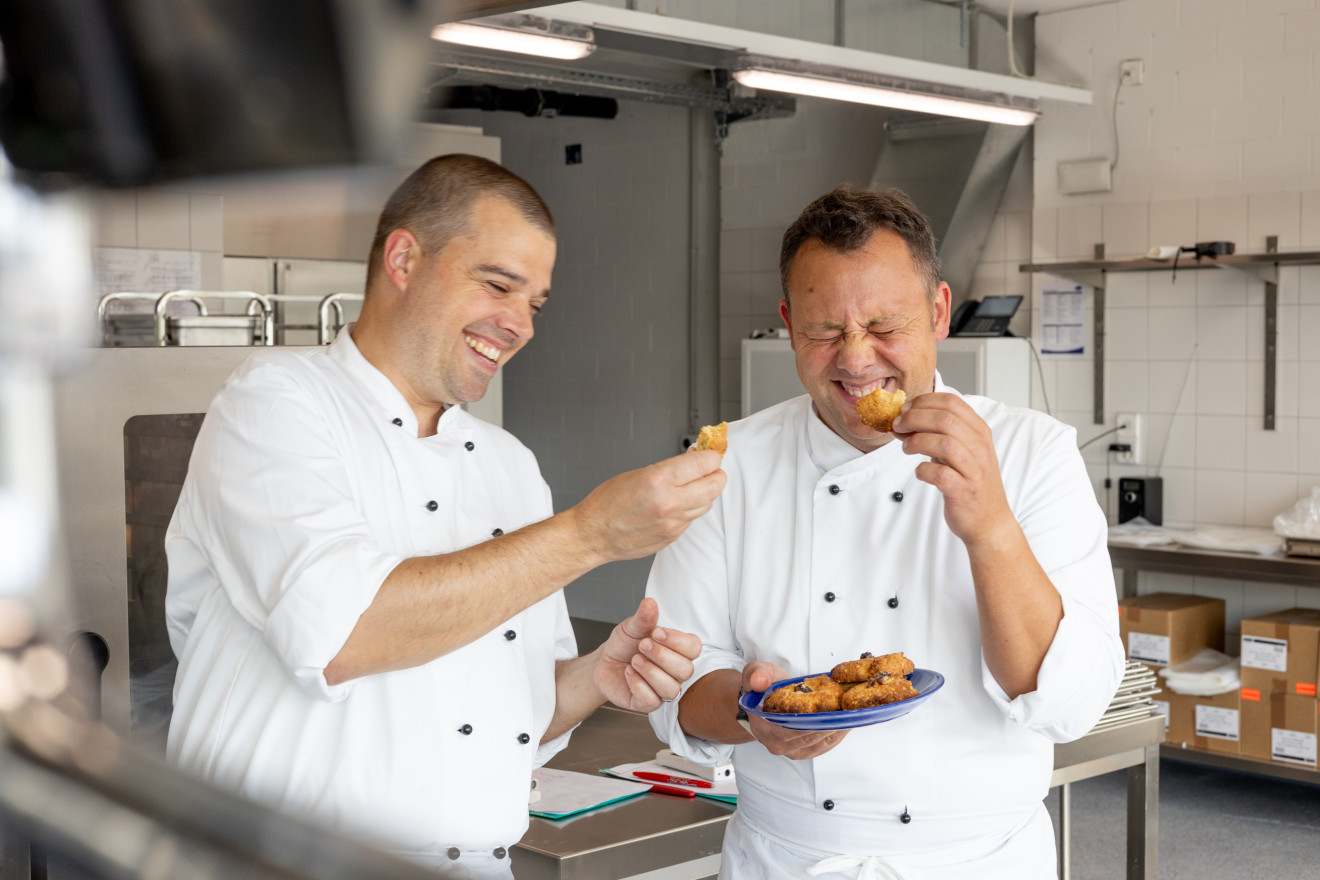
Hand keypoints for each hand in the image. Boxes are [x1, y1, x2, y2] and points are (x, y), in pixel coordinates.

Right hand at [571, 451, 725, 562]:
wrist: (594, 534)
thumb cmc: (607, 503)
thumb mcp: (638, 473)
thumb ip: (670, 469)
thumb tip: (694, 461)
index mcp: (659, 479)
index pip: (706, 463)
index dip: (711, 456)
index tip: (709, 454)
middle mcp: (670, 502)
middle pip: (716, 485)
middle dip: (716, 474)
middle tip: (709, 469)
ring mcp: (673, 522)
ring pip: (707, 503)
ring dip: (705, 492)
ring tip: (691, 486)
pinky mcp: (673, 536)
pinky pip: (693, 518)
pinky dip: (690, 508)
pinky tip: (677, 504)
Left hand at [594, 597, 702, 711]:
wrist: (604, 662)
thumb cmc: (625, 644)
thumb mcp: (632, 627)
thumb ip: (644, 617)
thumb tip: (650, 603)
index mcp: (678, 650)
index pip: (694, 648)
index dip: (677, 641)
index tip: (656, 633)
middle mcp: (676, 672)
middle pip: (685, 670)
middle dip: (661, 656)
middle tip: (641, 646)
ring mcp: (663, 689)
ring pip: (671, 689)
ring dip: (650, 672)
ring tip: (634, 660)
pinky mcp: (648, 703)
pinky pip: (652, 701)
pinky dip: (638, 685)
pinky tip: (629, 673)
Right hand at [740, 661, 848, 759]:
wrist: (762, 703)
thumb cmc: (761, 688)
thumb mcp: (754, 673)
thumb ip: (756, 674)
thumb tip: (759, 681)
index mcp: (764, 728)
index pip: (793, 730)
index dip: (814, 720)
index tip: (833, 709)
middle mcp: (778, 744)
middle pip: (810, 737)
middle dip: (831, 723)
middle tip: (850, 710)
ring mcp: (792, 750)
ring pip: (820, 743)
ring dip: (838, 729)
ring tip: (853, 714)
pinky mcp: (804, 751)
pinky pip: (824, 746)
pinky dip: (838, 734)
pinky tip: (848, 722)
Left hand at [891, 392, 1016, 549]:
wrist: (990, 521)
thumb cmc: (971, 483)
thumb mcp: (961, 452)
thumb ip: (938, 435)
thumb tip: (904, 421)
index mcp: (979, 432)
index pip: (952, 402)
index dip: (923, 402)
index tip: (906, 410)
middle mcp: (980, 448)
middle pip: (945, 419)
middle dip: (915, 418)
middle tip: (899, 426)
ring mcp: (974, 470)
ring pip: (945, 443)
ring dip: (917, 442)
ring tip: (907, 448)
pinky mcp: (964, 491)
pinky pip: (940, 474)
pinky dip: (923, 470)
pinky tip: (920, 472)